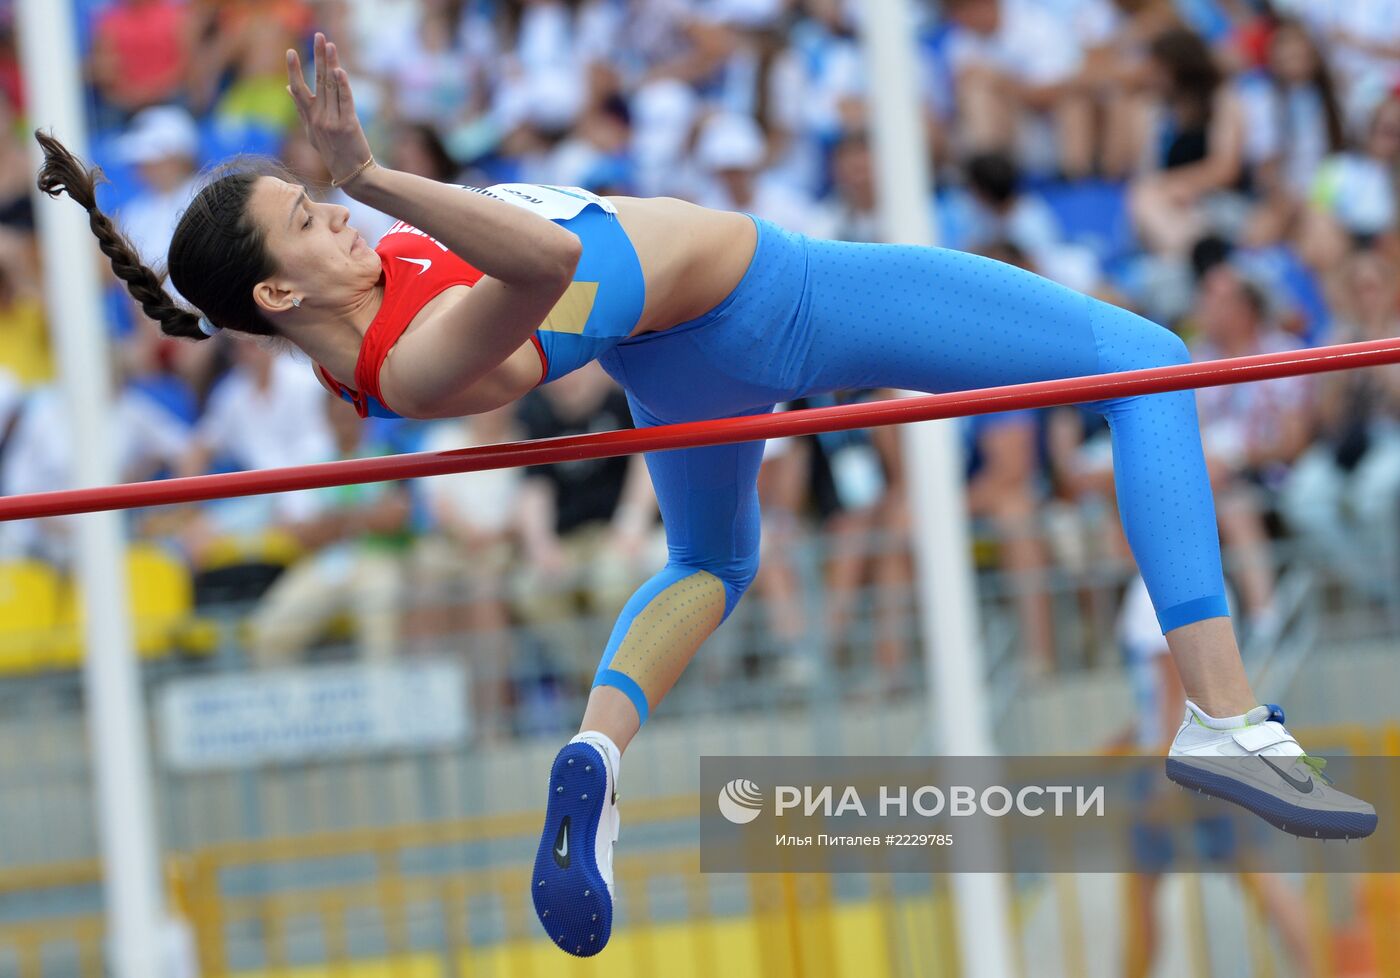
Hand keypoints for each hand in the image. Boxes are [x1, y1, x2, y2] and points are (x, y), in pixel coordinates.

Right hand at [286, 33, 374, 188]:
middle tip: (318, 36)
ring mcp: (332, 122)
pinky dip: (343, 86)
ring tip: (329, 45)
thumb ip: (301, 110)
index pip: (298, 89)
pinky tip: (340, 71)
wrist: (353, 175)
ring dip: (330, 64)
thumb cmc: (334, 153)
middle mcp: (318, 118)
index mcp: (309, 119)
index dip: (294, 70)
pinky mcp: (348, 125)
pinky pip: (345, 101)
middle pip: (316, 82)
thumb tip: (287, 88)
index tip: (290, 51)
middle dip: (317, 57)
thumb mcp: (312, 133)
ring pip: (330, 87)